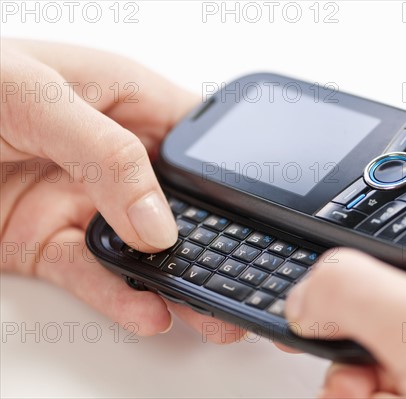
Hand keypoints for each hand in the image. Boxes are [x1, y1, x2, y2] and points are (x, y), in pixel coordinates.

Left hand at [1, 39, 243, 340]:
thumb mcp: (38, 98)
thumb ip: (108, 156)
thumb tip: (158, 219)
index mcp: (125, 102)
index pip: (196, 140)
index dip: (228, 172)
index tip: (254, 210)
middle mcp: (112, 157)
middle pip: (179, 204)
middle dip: (213, 240)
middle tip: (242, 272)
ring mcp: (85, 203)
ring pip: (143, 249)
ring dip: (176, 280)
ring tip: (208, 307)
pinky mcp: (51, 243)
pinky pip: (95, 275)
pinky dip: (121, 298)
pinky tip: (148, 310)